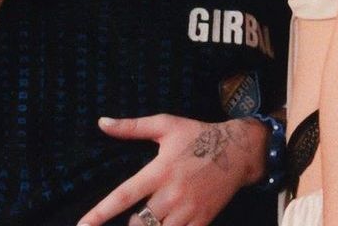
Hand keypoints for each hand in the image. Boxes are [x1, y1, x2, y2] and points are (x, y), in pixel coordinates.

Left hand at [77, 114, 267, 225]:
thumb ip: (132, 127)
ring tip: (149, 221)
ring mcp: (188, 210)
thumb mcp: (166, 125)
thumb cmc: (197, 136)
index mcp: (158, 172)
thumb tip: (102, 122)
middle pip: (138, 224)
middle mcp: (171, 194)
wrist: (237, 151)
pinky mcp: (203, 220)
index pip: (123, 196)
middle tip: (134, 218)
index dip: (100, 213)